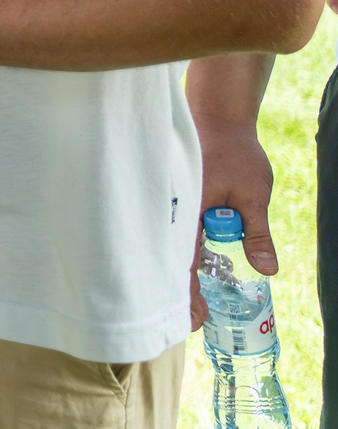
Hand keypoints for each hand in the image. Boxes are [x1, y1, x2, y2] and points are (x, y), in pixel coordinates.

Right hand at [185, 52, 278, 324]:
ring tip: (189, 300)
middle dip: (178, 291)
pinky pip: (174, 231)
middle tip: (191, 320)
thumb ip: (257, 233)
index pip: (183, 264)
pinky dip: (180, 251)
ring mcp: (173, 206)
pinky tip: (189, 263)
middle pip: (170, 260)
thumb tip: (268, 270)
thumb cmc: (234, 152)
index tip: (193, 321)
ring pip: (170, 246)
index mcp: (188, 214)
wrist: (216, 116)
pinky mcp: (176, 200)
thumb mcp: (254, 195)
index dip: (187, 295)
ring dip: (179, 272)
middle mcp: (173, 212)